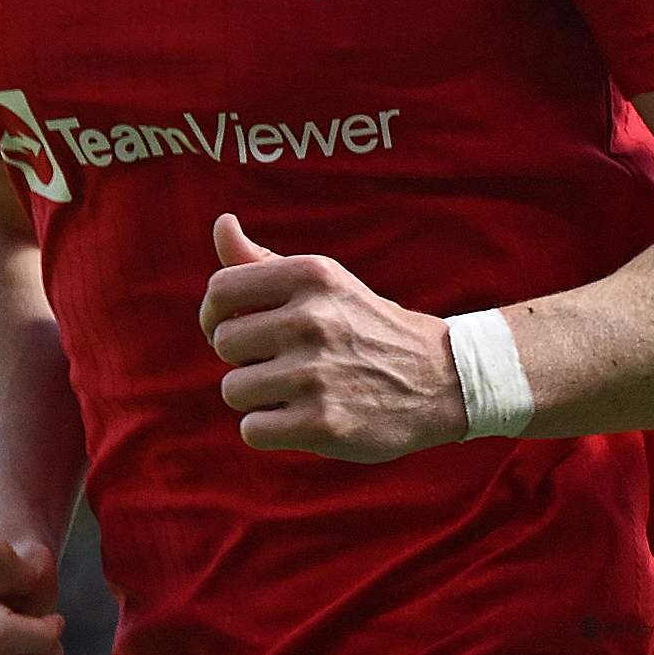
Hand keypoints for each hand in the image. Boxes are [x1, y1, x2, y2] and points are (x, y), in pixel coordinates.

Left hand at [198, 216, 465, 461]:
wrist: (439, 380)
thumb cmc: (364, 327)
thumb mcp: (324, 283)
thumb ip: (263, 260)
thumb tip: (221, 224)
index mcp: (311, 275)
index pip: (221, 289)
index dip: (215, 314)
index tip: (234, 328)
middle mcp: (312, 319)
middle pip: (224, 343)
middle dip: (245, 358)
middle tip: (284, 362)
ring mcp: (316, 373)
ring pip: (234, 390)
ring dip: (257, 397)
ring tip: (297, 390)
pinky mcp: (321, 423)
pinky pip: (251, 430)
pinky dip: (270, 429)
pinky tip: (301, 417)